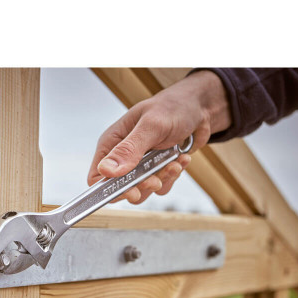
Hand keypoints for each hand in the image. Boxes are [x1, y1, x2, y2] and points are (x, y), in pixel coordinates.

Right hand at [87, 70, 231, 203]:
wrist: (200, 106)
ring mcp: (140, 164)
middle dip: (141, 187)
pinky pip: (161, 185)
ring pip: (142, 189)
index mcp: (112, 143)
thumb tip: (107, 171)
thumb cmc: (173, 107)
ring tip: (173, 165)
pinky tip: (181, 159)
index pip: (98, 176)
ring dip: (160, 180)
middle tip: (155, 180)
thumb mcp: (151, 126)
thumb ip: (129, 149)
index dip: (110, 189)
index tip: (130, 191)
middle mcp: (123, 155)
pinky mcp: (157, 168)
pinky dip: (172, 176)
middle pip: (120, 188)